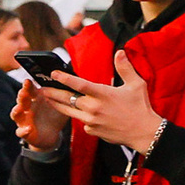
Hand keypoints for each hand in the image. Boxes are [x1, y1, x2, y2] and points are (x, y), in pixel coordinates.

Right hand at [12, 75, 66, 151]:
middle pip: (21, 100)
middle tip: (24, 92)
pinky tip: (28, 129)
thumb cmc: (55, 116)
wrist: (51, 134)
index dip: (27, 86)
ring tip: (19, 109)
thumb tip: (73, 82)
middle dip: (21, 96)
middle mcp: (27, 108)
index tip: (28, 81)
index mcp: (36, 99)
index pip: (29, 90)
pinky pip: (20, 131)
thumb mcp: (61, 104)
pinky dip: (23, 130)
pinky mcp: (25, 132)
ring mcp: (24, 120)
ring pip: (15, 114)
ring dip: (16, 111)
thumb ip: (64, 95)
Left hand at [42, 52, 166, 150]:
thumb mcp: (136, 84)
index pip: (80, 85)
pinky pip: (80, 121)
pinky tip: (76, 111)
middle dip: (53, 92)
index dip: (65, 79)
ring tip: (47, 97)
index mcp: (104, 94)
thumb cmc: (140, 107)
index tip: (53, 73)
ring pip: (69, 111)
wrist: (143, 132)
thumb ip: (125, 68)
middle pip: (68, 98)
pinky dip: (78, 115)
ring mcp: (91, 120)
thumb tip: (119, 52)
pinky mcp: (90, 130)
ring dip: (57, 104)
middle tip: (41, 87)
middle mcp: (94, 108)